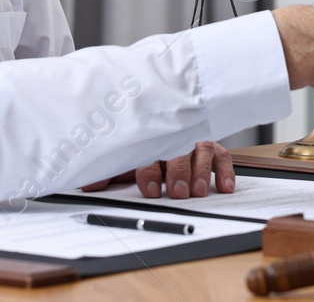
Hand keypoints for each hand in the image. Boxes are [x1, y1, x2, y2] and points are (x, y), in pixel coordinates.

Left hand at [79, 140, 234, 198]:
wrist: (153, 122)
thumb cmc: (139, 149)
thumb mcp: (119, 161)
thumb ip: (105, 172)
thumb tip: (88, 182)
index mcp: (149, 142)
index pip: (150, 154)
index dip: (150, 173)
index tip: (151, 190)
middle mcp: (173, 140)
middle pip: (178, 152)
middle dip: (178, 172)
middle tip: (179, 191)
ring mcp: (193, 143)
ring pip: (201, 151)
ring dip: (201, 171)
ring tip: (199, 190)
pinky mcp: (211, 148)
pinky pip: (222, 155)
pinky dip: (225, 170)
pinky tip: (225, 186)